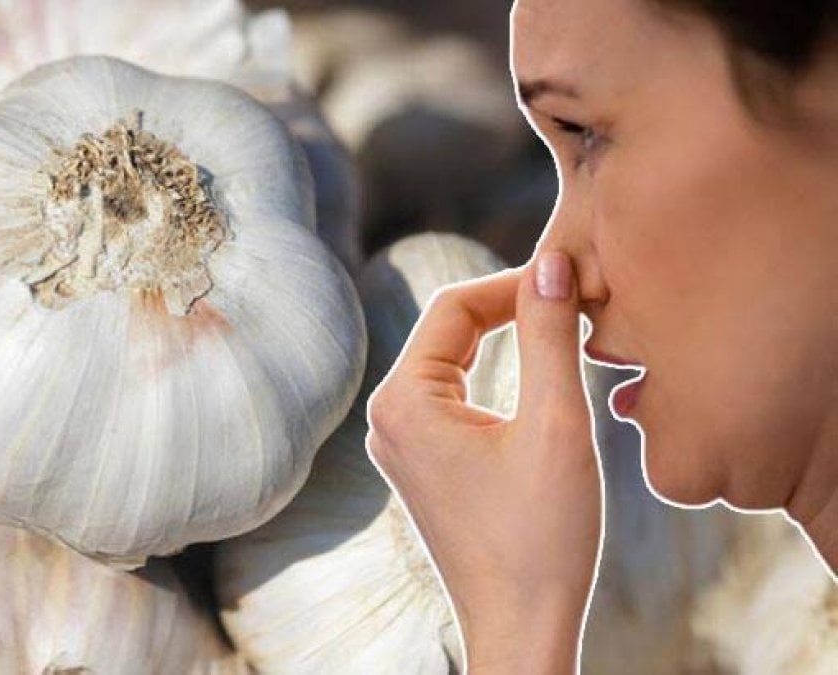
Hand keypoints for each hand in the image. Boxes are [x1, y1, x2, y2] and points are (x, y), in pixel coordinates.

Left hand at [366, 251, 601, 674]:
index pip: (455, 306)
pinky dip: (497, 377)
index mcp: (403, 401)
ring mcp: (400, 444)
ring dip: (507, 341)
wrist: (522, 626)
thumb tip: (551, 263)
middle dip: (512, 309)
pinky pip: (454, 397)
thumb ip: (550, 335)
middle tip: (578, 301)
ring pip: (454, 362)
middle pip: (450, 330)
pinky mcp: (421, 465)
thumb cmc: (541, 536)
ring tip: (567, 331)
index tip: (575, 280)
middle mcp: (387, 418)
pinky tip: (540, 379)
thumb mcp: (555, 424)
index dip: (516, 284)